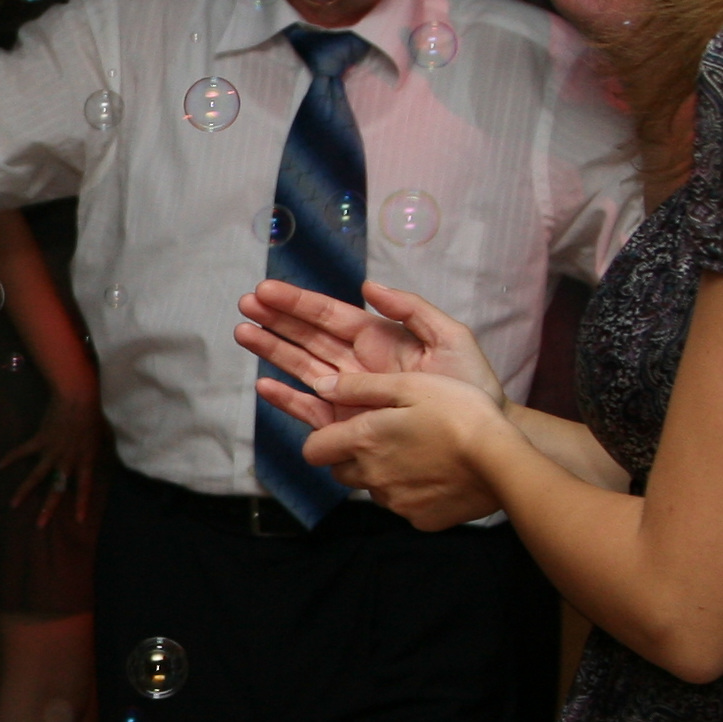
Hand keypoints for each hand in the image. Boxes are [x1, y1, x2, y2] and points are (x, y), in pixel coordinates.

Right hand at [6, 369, 103, 525]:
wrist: (78, 398)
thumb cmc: (93, 414)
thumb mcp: (102, 436)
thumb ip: (98, 450)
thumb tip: (103, 455)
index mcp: (85, 460)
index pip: (84, 487)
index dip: (82, 504)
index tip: (79, 521)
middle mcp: (68, 460)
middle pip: (57, 489)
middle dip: (48, 508)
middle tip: (40, 525)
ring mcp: (52, 451)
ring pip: (36, 476)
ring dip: (24, 491)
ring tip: (13, 504)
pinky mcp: (40, 440)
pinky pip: (23, 451)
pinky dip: (11, 458)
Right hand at [236, 275, 505, 411]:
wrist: (480, 435)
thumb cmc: (469, 386)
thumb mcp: (450, 337)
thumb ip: (411, 309)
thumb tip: (368, 287)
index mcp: (377, 338)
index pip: (328, 315)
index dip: (297, 303)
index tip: (267, 291)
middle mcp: (356, 363)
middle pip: (307, 337)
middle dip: (275, 320)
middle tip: (244, 304)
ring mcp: (348, 394)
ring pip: (301, 367)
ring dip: (272, 350)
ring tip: (242, 334)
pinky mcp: (346, 424)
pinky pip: (310, 410)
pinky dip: (286, 399)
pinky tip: (264, 386)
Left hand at [256, 368, 513, 529]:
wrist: (502, 460)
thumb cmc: (458, 412)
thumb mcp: (410, 385)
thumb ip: (360, 386)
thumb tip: (320, 385)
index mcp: (363, 441)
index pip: (313, 450)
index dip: (323, 439)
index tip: (344, 429)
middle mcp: (372, 477)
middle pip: (340, 472)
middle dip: (353, 457)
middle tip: (387, 438)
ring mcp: (396, 503)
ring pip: (373, 489)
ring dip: (383, 474)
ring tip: (419, 454)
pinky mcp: (420, 520)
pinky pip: (404, 506)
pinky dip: (412, 493)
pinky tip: (437, 475)